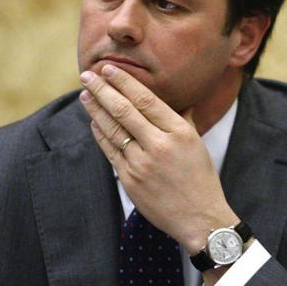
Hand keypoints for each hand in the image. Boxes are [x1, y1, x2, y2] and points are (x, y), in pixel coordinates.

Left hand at [78, 64, 238, 253]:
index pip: (145, 99)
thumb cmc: (201, 178)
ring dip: (95, 110)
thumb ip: (185, 119)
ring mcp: (142, 163)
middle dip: (102, 90)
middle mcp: (159, 145)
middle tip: (87, 76)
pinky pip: (110, 151)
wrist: (199, 218)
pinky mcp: (129, 179)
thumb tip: (182, 99)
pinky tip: (94, 122)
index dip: (124, 82)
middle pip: (124, 110)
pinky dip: (100, 134)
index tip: (109, 69)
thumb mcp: (197, 143)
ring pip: (112, 129)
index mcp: (179, 132)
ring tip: (85, 95)